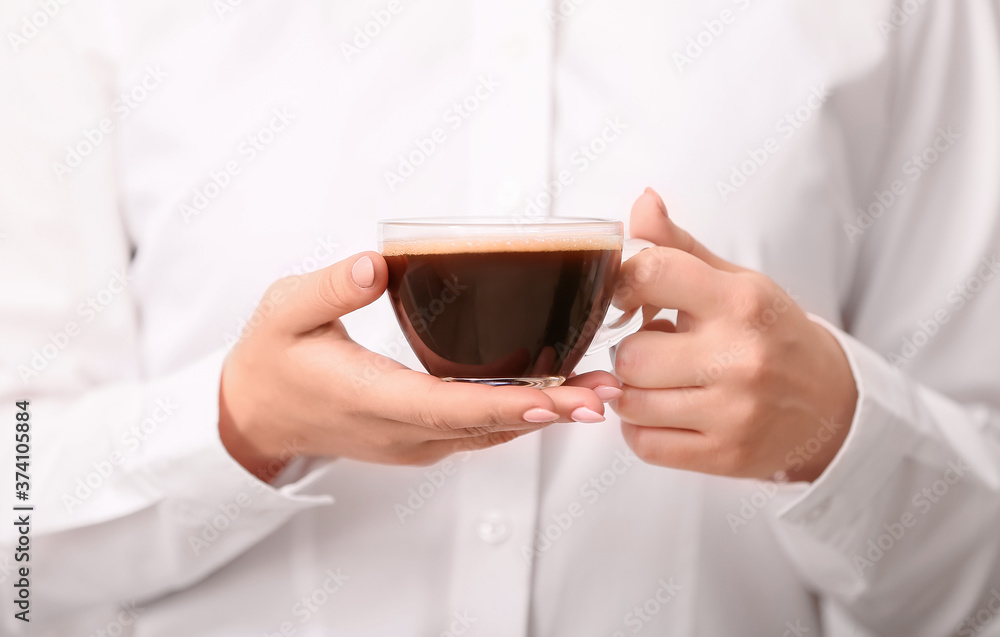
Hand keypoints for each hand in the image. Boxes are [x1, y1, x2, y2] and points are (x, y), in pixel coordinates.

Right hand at [219, 251, 618, 480]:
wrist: (255, 415)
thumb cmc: (272, 359)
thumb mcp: (285, 310)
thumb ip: (328, 289)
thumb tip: (374, 265)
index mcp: (369, 398)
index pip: (446, 407)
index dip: (504, 406)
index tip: (556, 400)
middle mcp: (399, 431)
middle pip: (483, 426)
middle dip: (549, 412)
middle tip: (605, 395)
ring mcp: (412, 442)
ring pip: (487, 434)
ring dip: (544, 417)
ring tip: (598, 394)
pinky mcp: (419, 440)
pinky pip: (477, 433)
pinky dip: (519, 417)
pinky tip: (555, 398)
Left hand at [611, 189, 857, 480]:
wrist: (831, 405)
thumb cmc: (770, 334)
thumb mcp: (734, 282)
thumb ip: (677, 248)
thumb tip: (641, 201)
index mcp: (740, 301)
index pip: (650, 274)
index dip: (620, 286)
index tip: (625, 298)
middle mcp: (740, 356)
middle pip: (630, 354)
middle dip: (632, 351)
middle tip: (656, 349)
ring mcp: (734, 412)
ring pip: (630, 401)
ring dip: (634, 391)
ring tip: (664, 380)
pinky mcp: (725, 455)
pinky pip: (642, 443)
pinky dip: (642, 428)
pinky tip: (668, 411)